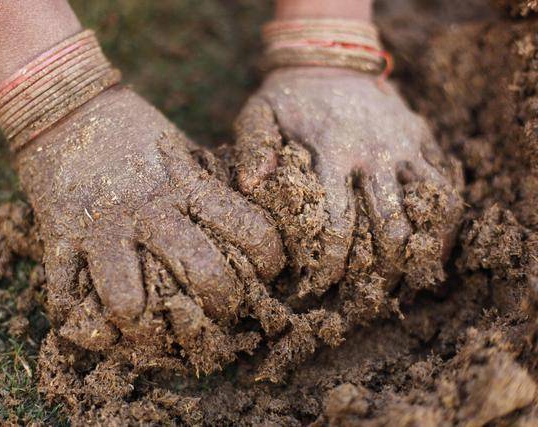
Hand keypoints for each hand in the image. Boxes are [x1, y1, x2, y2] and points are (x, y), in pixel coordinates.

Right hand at [16, 86, 283, 330]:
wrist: (63, 105)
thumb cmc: (132, 132)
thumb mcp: (182, 149)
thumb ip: (213, 181)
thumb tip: (253, 206)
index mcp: (186, 184)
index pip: (249, 228)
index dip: (270, 260)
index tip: (267, 273)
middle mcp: (149, 210)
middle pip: (204, 273)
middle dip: (223, 306)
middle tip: (221, 312)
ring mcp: (101, 228)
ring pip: (129, 302)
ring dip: (145, 330)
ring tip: (153, 328)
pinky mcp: (58, 238)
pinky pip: (66, 299)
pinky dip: (82, 324)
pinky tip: (101, 326)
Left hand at [235, 68, 462, 295]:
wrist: (330, 59)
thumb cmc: (289, 96)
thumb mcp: (258, 114)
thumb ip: (253, 148)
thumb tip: (251, 187)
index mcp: (332, 152)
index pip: (338, 225)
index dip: (332, 266)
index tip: (320, 288)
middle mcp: (375, 152)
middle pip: (391, 229)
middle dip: (381, 273)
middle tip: (367, 298)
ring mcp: (405, 144)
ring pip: (432, 208)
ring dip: (423, 251)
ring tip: (408, 280)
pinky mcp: (422, 137)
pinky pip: (446, 183)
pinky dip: (443, 219)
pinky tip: (428, 244)